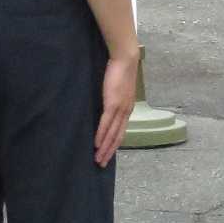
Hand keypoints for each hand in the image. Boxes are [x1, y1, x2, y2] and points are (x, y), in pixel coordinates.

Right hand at [95, 49, 138, 167]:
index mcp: (127, 109)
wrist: (126, 59)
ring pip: (112, 134)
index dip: (114, 144)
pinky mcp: (113, 103)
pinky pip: (106, 123)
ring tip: (97, 159)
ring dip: (104, 148)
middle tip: (101, 163)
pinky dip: (101, 135)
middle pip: (117, 137)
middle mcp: (126, 112)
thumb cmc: (119, 71)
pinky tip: (96, 145)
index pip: (121, 131)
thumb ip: (112, 98)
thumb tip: (105, 104)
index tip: (108, 155)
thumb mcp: (117, 88)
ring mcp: (120, 109)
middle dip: (109, 152)